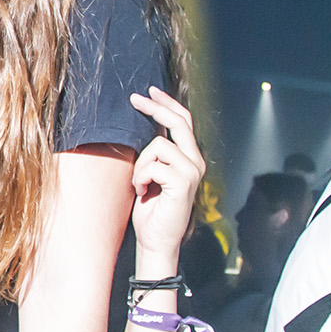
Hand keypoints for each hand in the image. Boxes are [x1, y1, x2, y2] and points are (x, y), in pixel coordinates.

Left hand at [127, 87, 205, 261]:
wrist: (155, 240)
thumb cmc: (150, 209)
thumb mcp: (150, 173)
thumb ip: (154, 153)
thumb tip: (144, 126)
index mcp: (188, 158)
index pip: (183, 121)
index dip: (167, 104)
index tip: (149, 92)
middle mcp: (195, 162)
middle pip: (178, 122)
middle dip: (155, 108)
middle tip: (135, 98)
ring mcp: (192, 172)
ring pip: (158, 146)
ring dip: (140, 164)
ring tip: (139, 183)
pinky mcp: (184, 183)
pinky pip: (153, 165)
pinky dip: (141, 177)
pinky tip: (143, 191)